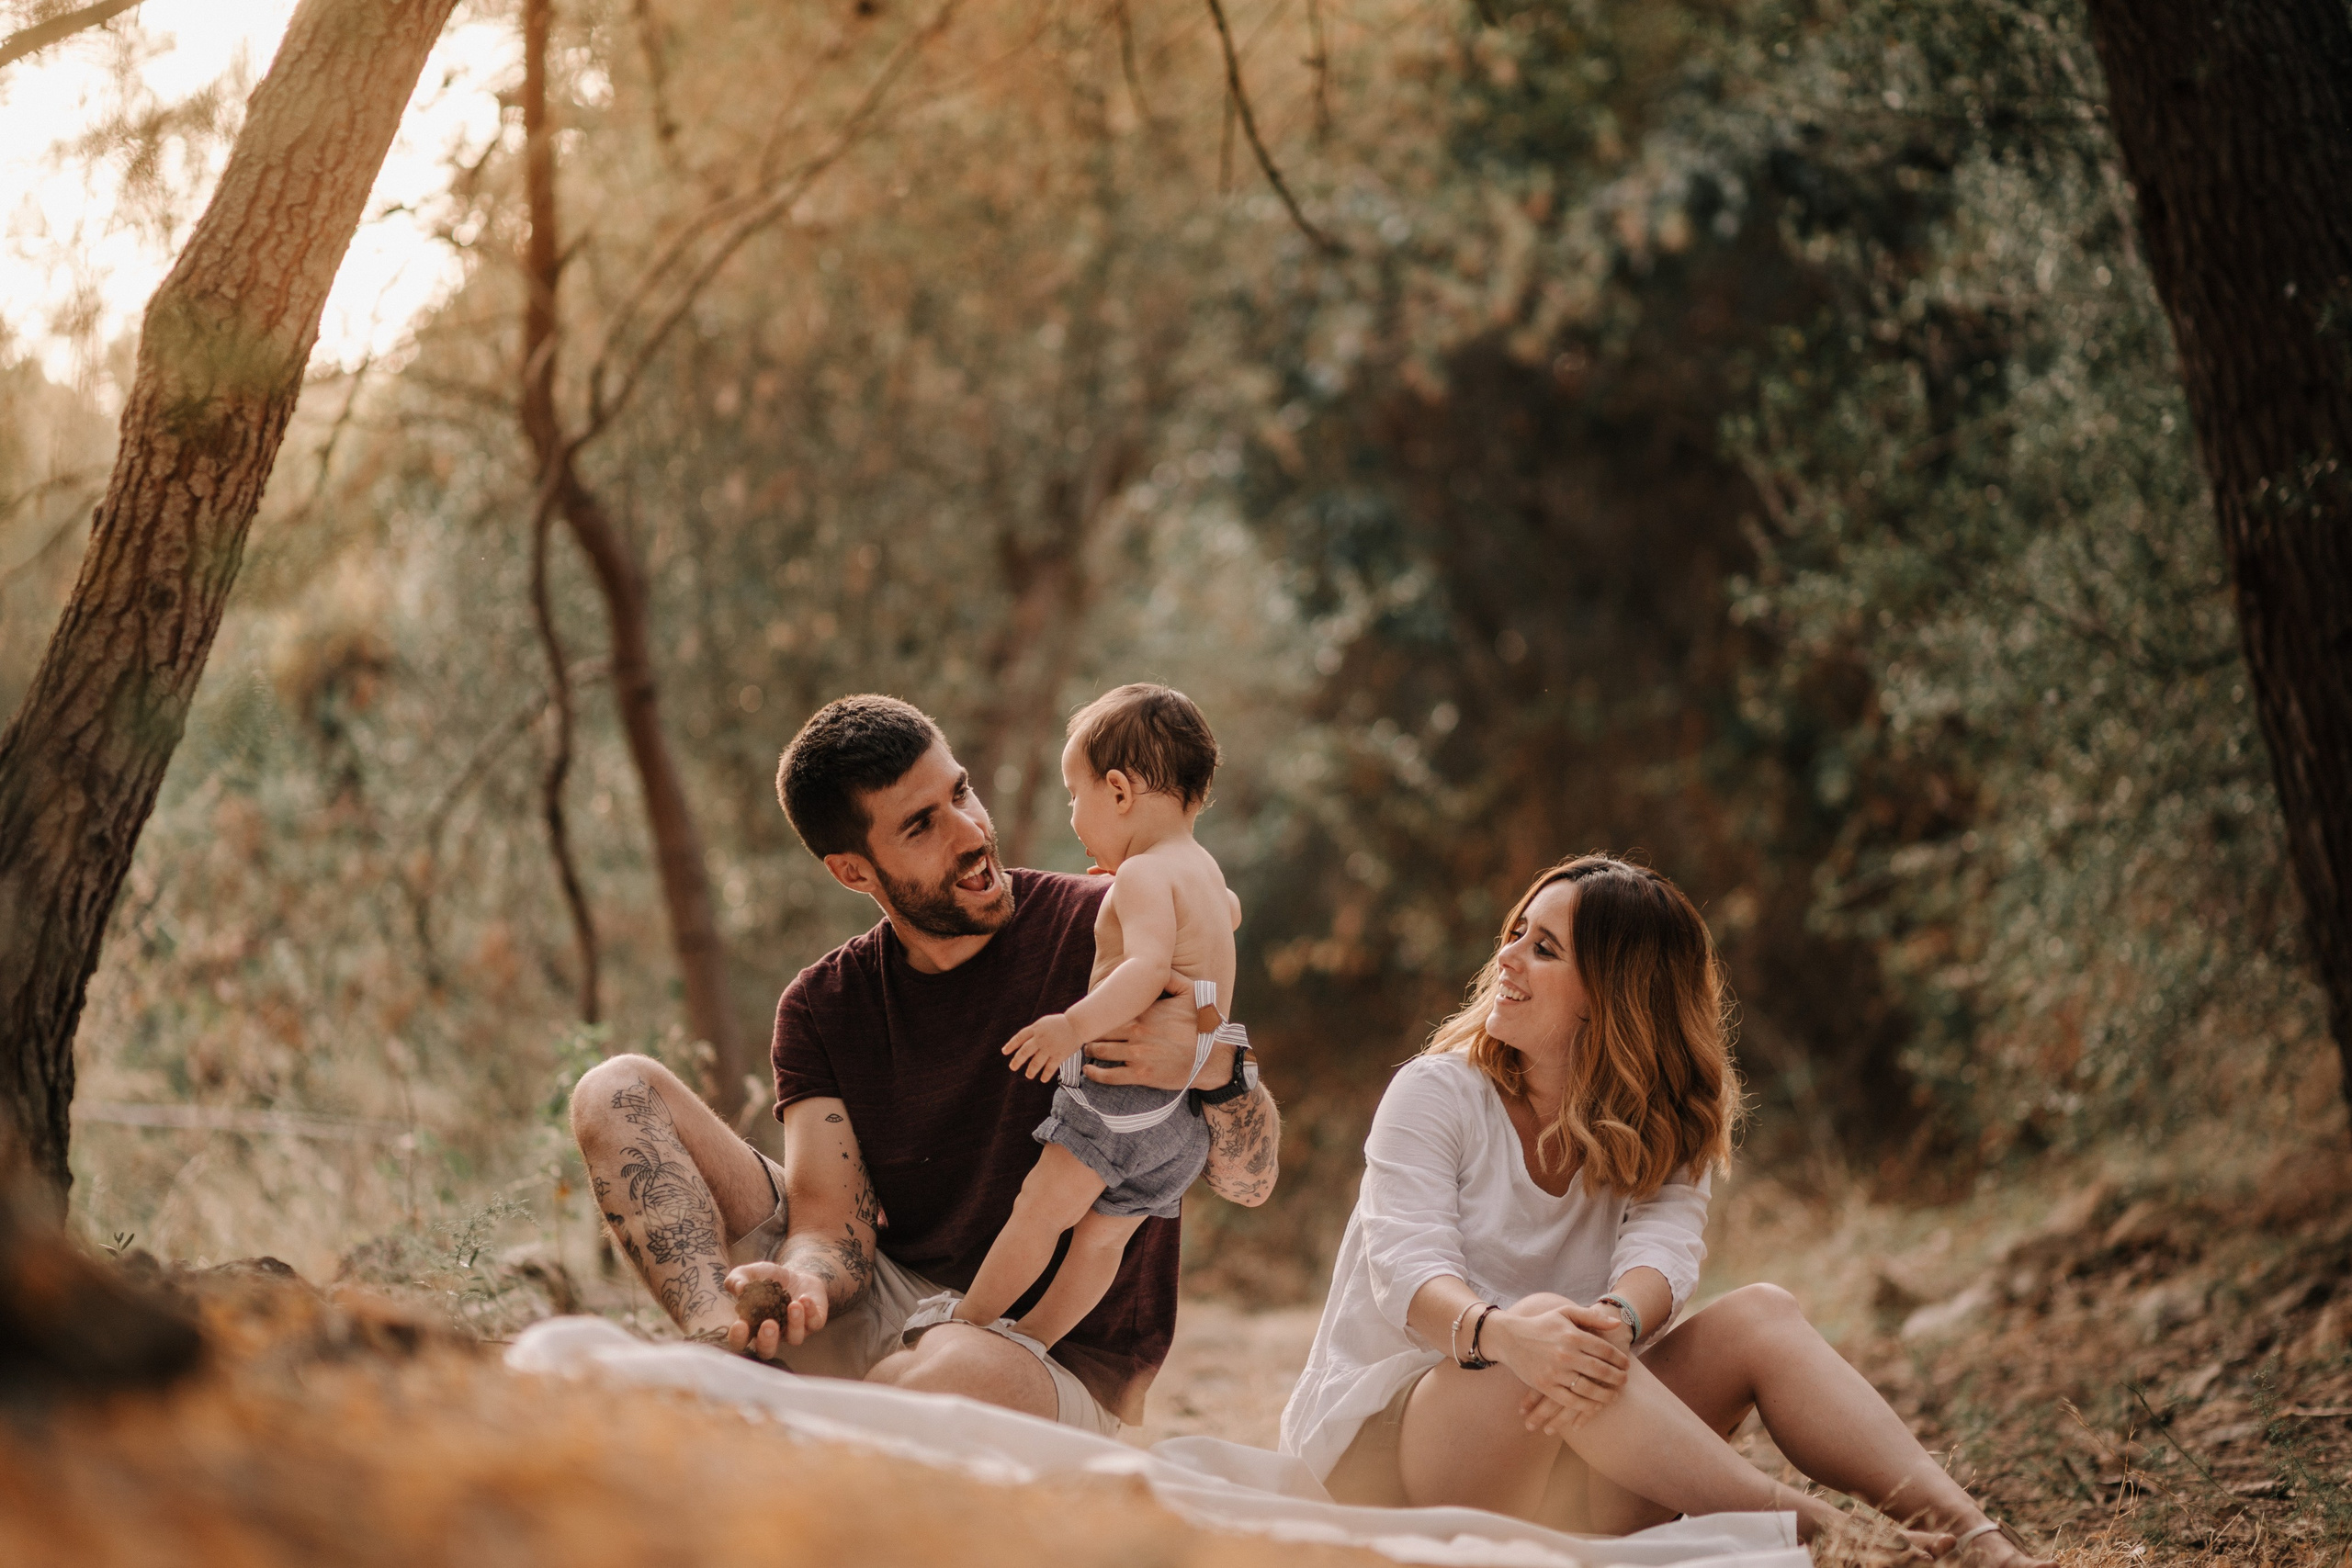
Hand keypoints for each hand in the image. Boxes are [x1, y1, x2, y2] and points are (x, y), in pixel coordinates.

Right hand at [722, 1261, 830, 1359]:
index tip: (740, 1325)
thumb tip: (739, 1288)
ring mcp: (793, 1331)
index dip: (739, 1338)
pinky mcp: (813, 1322)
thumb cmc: (768, 1279)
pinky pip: (814, 1323)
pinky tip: (805, 1298)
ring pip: (794, 1338)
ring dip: (794, 1323)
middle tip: (768, 1324)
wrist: (796, 1274)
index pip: (741, 1342)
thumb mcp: (750, 1274)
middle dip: (767, 1341)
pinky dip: (810, 1312)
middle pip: (767, 1351)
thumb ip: (737, 1280)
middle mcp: (773, 1335)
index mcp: (752, 1327)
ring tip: (793, 1305)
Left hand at [1004, 1013, 1082, 1079]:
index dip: (1011, 1045)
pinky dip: (1046, 1074)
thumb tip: (1022, 1043)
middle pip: (1025, 1051)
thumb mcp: (1044, 1023)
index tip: (1004, 1052)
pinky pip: (1050, 1067)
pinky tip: (1043, 1079)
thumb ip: (1034, 1032)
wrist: (1077, 1024)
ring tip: (1028, 1075)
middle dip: (1017, 1060)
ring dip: (1031, 1070)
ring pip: (1036, 1062)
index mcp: (1036, 1028)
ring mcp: (1050, 1047)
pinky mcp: (1059, 1054)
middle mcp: (1041, 1038)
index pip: (1020, 1037)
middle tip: (1012, 1067)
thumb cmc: (1060, 1024)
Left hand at [1083, 989, 1225, 1090]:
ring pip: (1101, 1051)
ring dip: (1090, 1050)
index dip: (1099, 1010)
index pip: (1110, 1008)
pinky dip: (1095, 1074)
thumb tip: (1155, 964)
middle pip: (1100, 1030)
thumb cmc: (1201, 1025)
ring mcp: (1137, 1055)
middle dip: (1090, 1031)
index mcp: (1145, 1012)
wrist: (1212, 1058)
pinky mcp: (1140, 1075)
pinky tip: (1088, 1070)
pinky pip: (1110, 1075)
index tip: (1094, 1011)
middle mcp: (1137, 1032)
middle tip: (1086, 1032)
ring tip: (1087, 1049)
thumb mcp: (1191, 992)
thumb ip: (1170, 977)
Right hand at [1487, 1300, 1630, 1434]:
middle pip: (1600, 1370)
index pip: (1605, 1350)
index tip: (1626, 1364)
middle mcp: (1566, 1354)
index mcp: (1573, 1335)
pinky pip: (1571, 1401)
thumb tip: (1617, 1323)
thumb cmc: (1541, 1325)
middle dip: (1617, 1377)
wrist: (1509, 1338)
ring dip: (1605, 1394)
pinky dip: (1586, 1406)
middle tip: (1624, 1380)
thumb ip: (1592, 1317)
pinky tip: (1595, 1405)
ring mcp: (1555, 1372)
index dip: (1619, 1359)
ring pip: (1588, 1388)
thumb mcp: (1565, 1313)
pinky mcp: (1546, 1386)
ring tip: (1614, 1395)